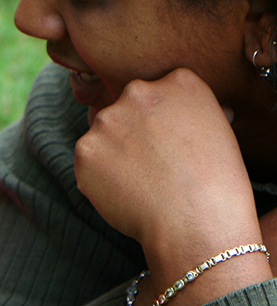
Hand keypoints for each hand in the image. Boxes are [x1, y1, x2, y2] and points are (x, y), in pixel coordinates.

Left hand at [75, 69, 257, 247]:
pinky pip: (89, 159)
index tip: (169, 141)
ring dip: (114, 153)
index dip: (162, 119)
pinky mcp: (86, 147)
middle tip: (153, 164)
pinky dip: (100, 175)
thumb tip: (180, 118)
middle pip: (126, 107)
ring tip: (142, 181)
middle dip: (134, 132)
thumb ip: (190, 113)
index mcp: (179, 82)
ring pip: (105, 133)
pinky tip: (125, 190)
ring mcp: (108, 118)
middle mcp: (139, 91)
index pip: (159, 90)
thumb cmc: (217, 184)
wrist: (195, 223)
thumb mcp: (219, 132)